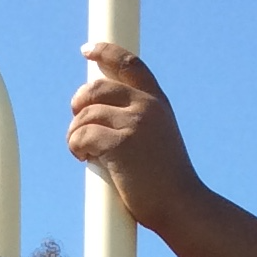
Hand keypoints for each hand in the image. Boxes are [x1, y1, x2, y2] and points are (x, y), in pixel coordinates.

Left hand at [67, 42, 204, 232]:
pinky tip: (84, 158)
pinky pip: (81, 136)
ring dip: (74, 134)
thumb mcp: (158, 139)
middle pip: (95, 88)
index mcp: (157, 102)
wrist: (181, 205)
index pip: (128, 64)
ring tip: (83, 152)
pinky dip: (75, 147)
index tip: (87, 50)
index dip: (105, 52)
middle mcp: (147, 107)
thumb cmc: (166, 182)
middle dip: (78, 104)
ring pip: (84, 116)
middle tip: (76, 124)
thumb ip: (136, 121)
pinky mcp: (119, 145)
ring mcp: (134, 124)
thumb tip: (95, 114)